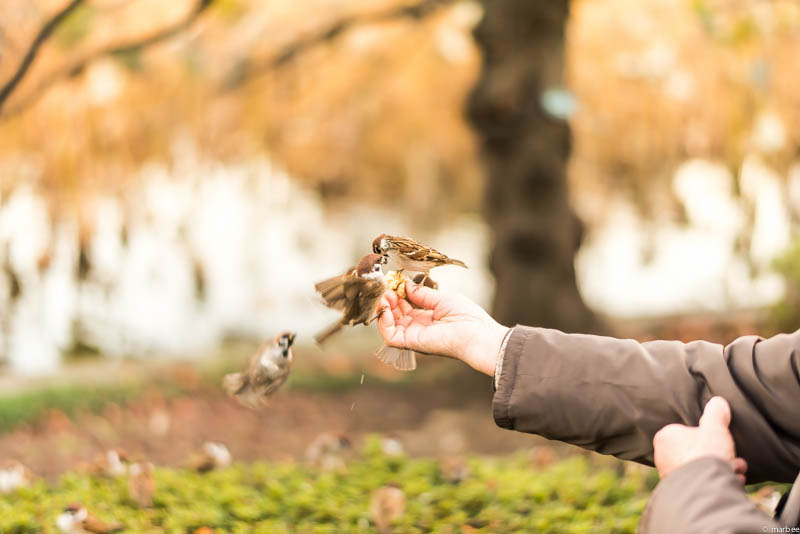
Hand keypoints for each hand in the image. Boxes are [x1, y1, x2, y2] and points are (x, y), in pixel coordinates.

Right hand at [377, 281, 508, 375]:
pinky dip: (384, 322)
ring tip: (385, 294)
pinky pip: (390, 336)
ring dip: (384, 308)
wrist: (477, 333)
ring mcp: (414, 336)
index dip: (398, 294)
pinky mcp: (411, 342)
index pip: (405, 306)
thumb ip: (422, 293)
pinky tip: (386, 307)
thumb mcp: (442, 299)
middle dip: (389, 299)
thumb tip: (406, 285)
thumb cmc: (466, 317)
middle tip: (387, 286)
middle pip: (395, 314)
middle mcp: (418, 328)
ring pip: (389, 324)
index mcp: (427, 318)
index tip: (395, 282)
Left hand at [653, 396, 746, 483]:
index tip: (721, 439)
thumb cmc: (705, 453)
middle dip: (720, 455)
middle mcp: (663, 458)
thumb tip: (718, 401)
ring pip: (701, 469)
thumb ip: (716, 414)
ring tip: (737, 469)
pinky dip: (718, 482)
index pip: (687, 432)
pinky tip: (732, 482)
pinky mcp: (681, 493)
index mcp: (665, 438)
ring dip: (723, 468)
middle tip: (735, 457)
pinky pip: (702, 484)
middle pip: (697, 452)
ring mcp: (671, 477)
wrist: (704, 489)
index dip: (708, 436)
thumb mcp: (714, 427)